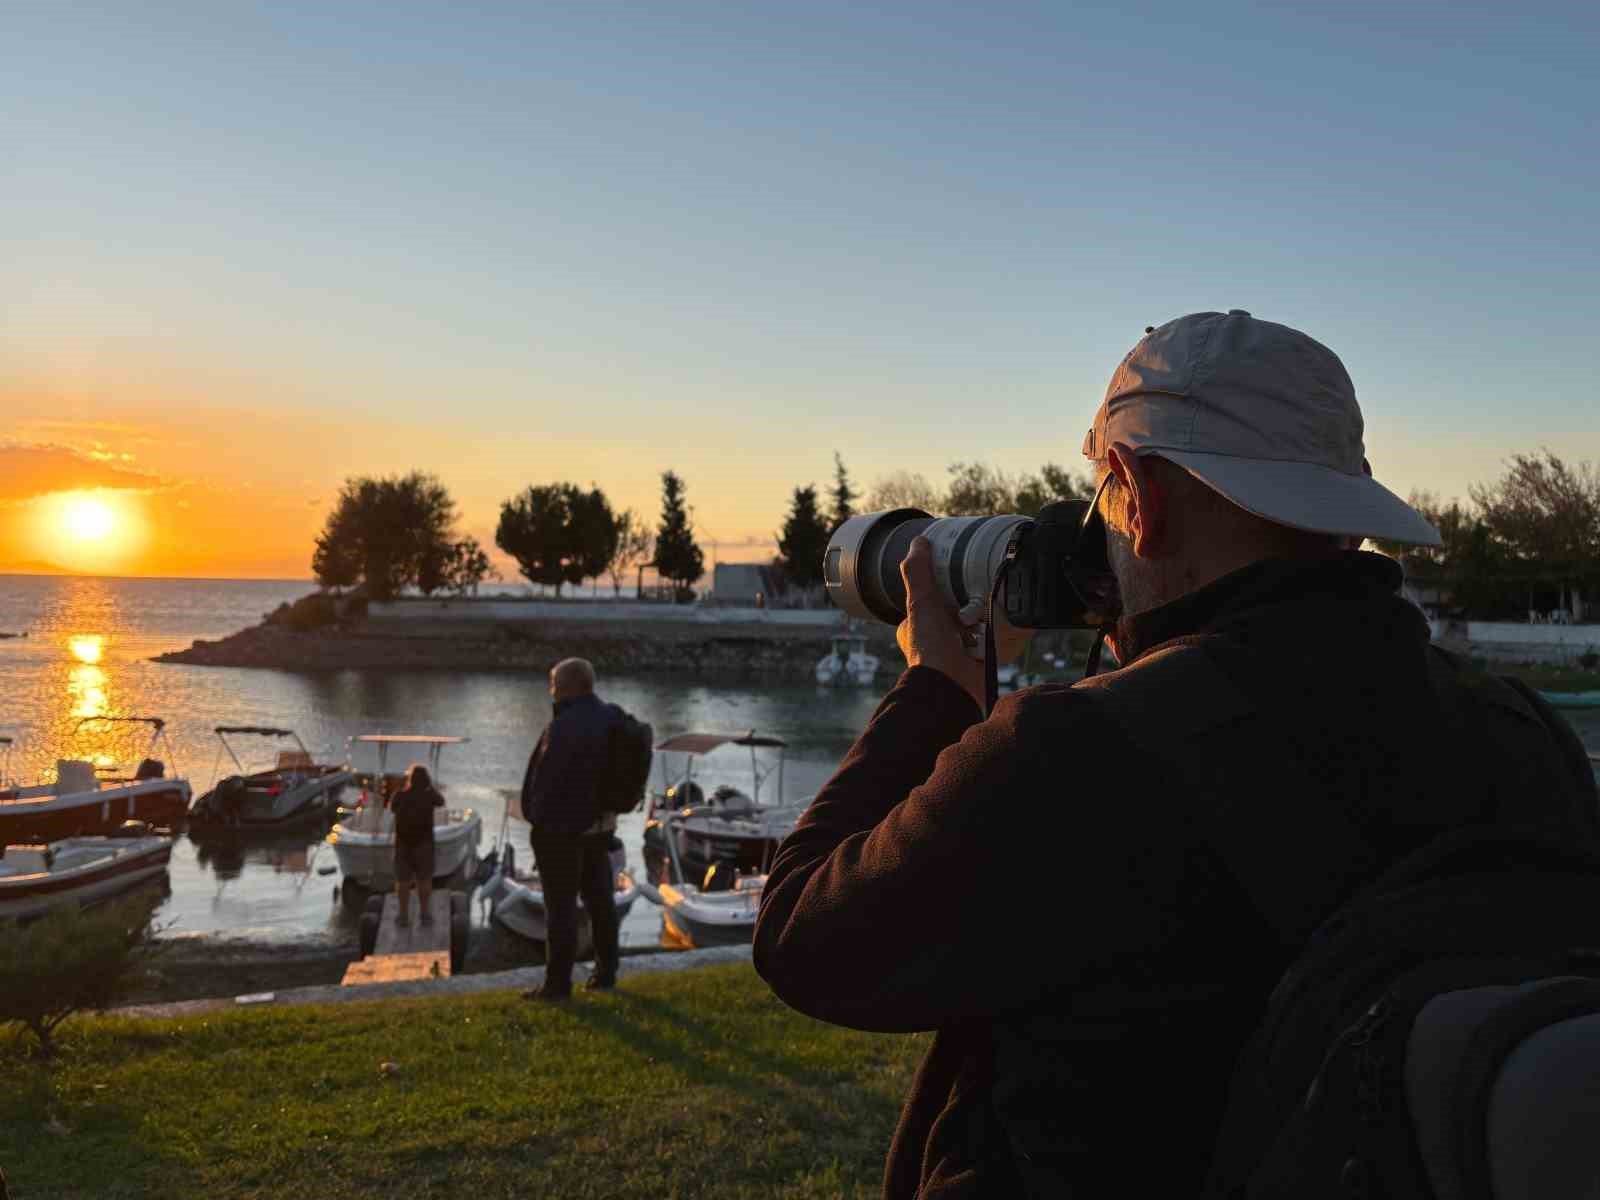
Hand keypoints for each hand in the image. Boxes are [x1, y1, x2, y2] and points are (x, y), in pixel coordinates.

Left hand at [895, 536, 986, 707]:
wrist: (951, 689)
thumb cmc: (930, 649)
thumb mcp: (920, 604)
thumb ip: (917, 573)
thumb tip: (919, 542)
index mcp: (917, 628)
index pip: (931, 599)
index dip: (942, 587)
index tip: (956, 574)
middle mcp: (937, 641)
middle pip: (956, 610)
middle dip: (968, 599)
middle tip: (980, 586)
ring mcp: (959, 652)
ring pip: (976, 623)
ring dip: (984, 614)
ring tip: (993, 600)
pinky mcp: (980, 661)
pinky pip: (992, 639)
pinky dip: (998, 630)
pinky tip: (1005, 619)